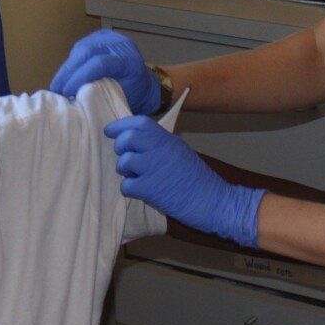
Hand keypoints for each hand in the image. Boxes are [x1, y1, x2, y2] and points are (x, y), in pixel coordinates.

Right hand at [50, 29, 161, 114]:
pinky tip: (64, 76)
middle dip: (68, 72)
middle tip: (56, 89)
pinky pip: (80, 48)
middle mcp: (119, 43)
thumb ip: (102, 93)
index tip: (67, 92)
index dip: (80, 77)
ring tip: (57, 85)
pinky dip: (70, 63)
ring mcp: (109, 37)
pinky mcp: (99, 37)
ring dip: (66, 68)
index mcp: (129, 59)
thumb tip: (74, 97)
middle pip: (87, 52)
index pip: (100, 63)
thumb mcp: (121, 96)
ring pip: (80, 49)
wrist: (142, 81)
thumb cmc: (133, 93)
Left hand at [105, 115, 264, 246]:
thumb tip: (140, 141)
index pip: (140, 122)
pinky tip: (140, 192)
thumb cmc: (201, 181)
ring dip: (125, 170)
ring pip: (124, 162)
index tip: (110, 130)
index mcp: (168, 140)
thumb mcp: (182, 153)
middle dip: (120, 148)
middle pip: (128, 139)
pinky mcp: (150, 188)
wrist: (214, 201)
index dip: (121, 125)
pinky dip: (129, 189)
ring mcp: (154, 168)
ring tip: (135, 176)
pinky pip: (126, 185)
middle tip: (124, 156)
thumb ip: (162, 145)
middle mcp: (160, 149)